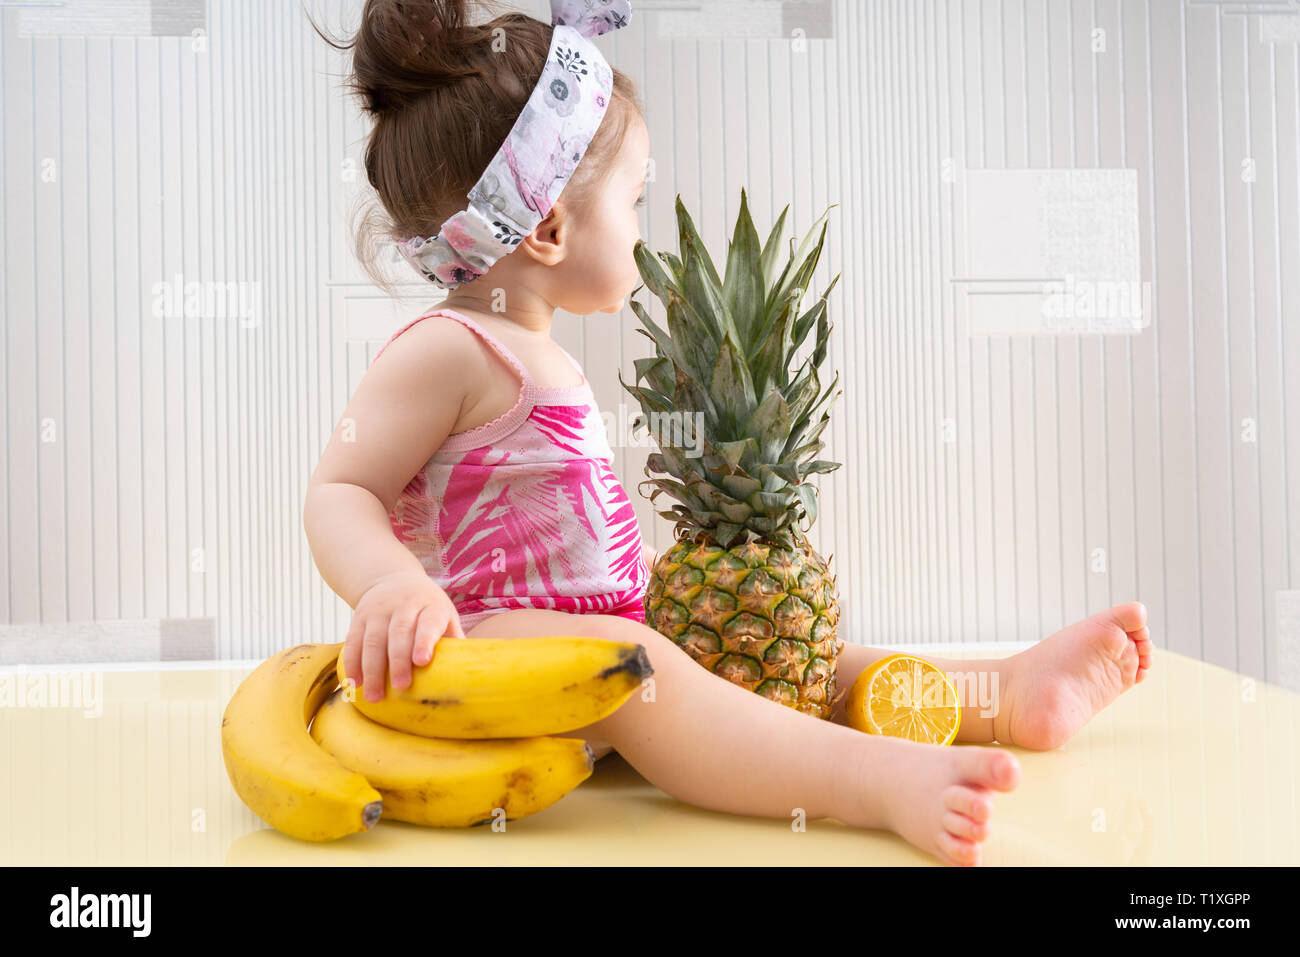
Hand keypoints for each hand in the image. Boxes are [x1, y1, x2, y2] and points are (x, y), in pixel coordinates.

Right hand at [342, 570, 464, 701]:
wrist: (394, 578)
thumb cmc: (427, 607)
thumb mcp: (445, 615)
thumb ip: (453, 639)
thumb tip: (469, 672)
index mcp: (430, 606)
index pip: (428, 622)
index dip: (424, 641)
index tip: (422, 661)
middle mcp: (404, 605)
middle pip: (399, 634)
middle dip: (398, 662)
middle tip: (400, 687)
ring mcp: (379, 610)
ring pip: (373, 640)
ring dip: (372, 670)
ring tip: (374, 696)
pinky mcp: (359, 617)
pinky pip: (353, 641)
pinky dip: (352, 663)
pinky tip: (353, 683)